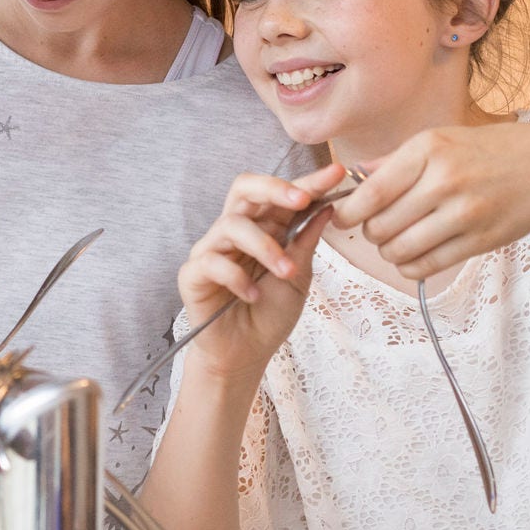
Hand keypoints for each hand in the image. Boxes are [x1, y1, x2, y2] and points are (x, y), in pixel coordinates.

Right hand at [178, 163, 347, 381]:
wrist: (246, 356)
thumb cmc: (268, 316)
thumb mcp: (298, 276)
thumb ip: (305, 241)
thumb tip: (327, 206)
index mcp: (262, 227)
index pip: (279, 194)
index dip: (307, 181)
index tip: (337, 173)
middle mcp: (234, 231)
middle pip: (244, 188)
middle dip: (275, 188)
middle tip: (302, 199)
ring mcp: (211, 250)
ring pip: (232, 224)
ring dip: (266, 247)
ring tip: (287, 273)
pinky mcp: (192, 273)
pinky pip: (212, 262)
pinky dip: (238, 278)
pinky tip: (253, 296)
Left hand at [332, 121, 529, 279]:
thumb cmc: (488, 150)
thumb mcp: (439, 139)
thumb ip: (394, 161)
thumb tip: (352, 176)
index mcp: (428, 151)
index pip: (370, 194)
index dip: (347, 213)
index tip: (342, 217)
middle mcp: (444, 182)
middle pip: (380, 227)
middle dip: (369, 233)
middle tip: (376, 227)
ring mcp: (464, 215)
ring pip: (400, 251)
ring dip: (389, 252)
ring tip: (397, 240)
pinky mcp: (480, 241)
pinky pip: (427, 266)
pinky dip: (411, 266)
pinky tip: (415, 255)